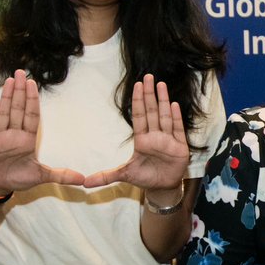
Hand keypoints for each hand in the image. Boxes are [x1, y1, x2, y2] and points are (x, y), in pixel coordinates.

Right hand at [0, 69, 84, 195]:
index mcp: (27, 139)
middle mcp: (14, 133)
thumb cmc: (19, 178)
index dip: (32, 100)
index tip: (33, 84)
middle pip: (17, 108)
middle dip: (19, 91)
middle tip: (21, 72)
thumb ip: (61, 176)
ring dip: (6, 97)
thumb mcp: (41, 176)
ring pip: (4, 112)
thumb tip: (83, 180)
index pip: (31, 115)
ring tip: (10, 80)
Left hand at [84, 75, 188, 192]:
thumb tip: (84, 183)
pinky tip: (174, 105)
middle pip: (152, 111)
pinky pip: (178, 129)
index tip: (137, 85)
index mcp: (142, 140)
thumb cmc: (145, 177)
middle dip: (150, 94)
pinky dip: (176, 117)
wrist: (162, 188)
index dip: (138, 101)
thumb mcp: (124, 175)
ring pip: (165, 116)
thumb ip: (105, 177)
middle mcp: (155, 136)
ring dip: (163, 101)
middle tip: (148, 77)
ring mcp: (168, 140)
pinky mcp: (180, 147)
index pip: (139, 116)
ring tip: (161, 85)